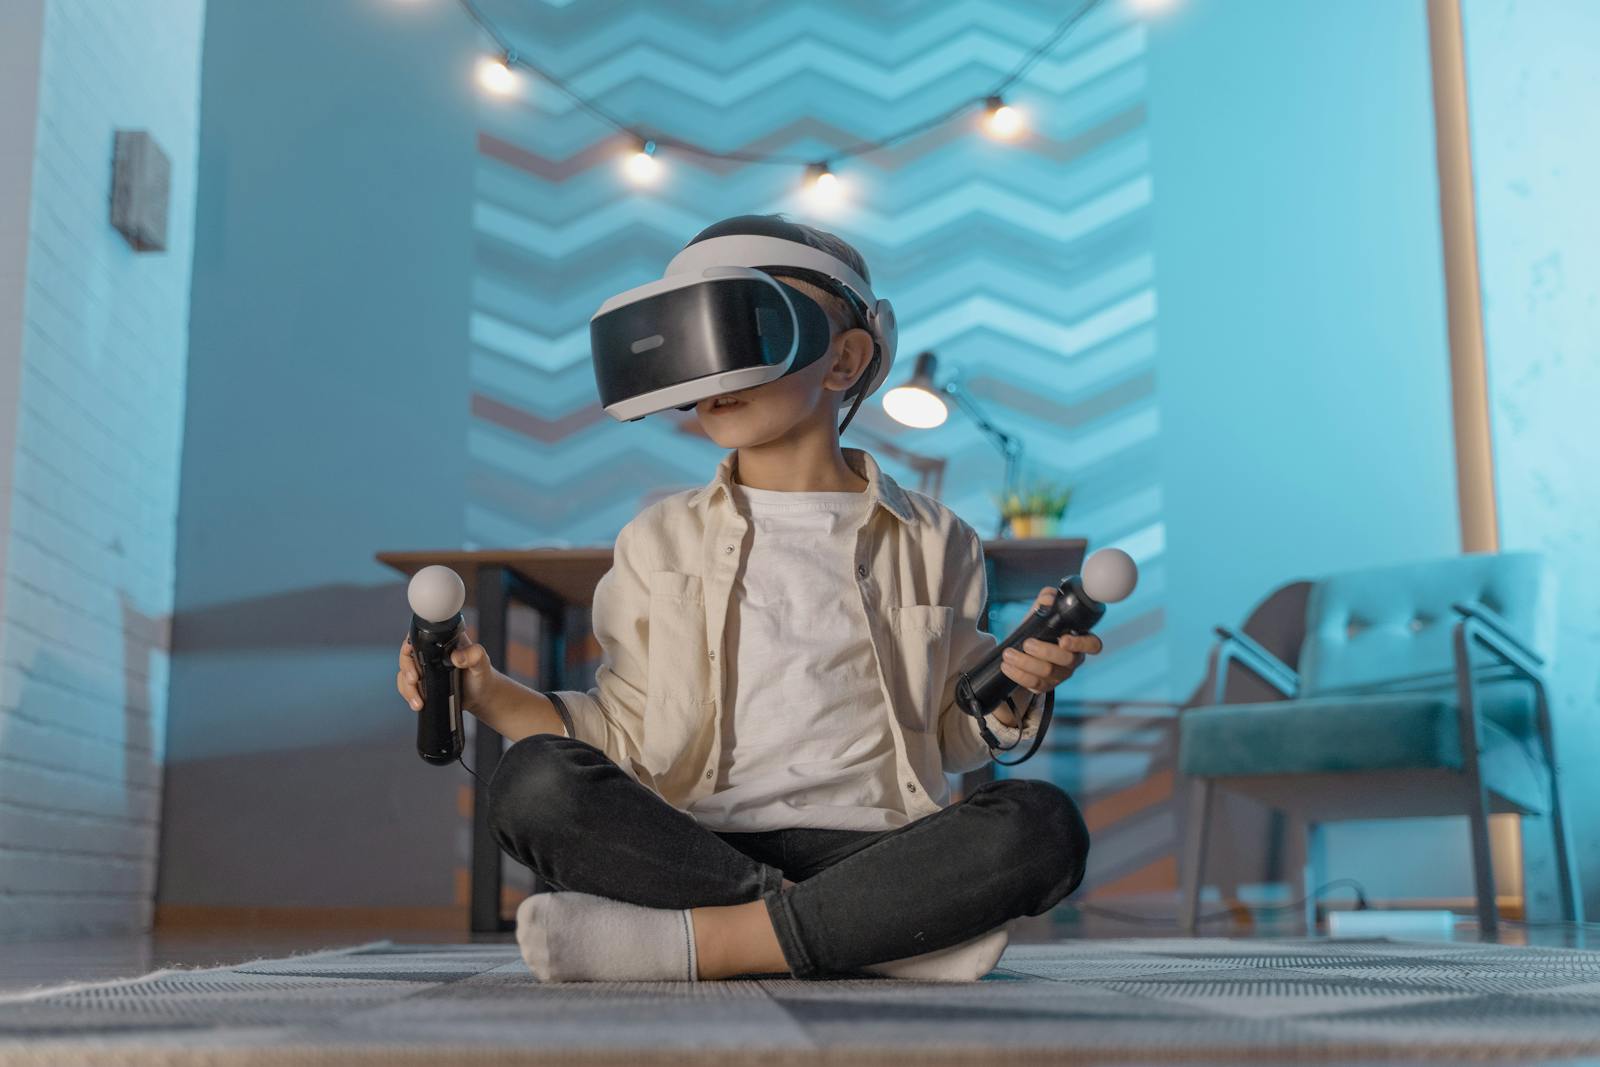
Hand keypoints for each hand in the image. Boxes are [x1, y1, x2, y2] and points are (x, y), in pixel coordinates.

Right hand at [396, 632, 498, 718]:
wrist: (481, 696)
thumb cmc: (482, 675)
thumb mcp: (482, 663)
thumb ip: (475, 655)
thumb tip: (458, 656)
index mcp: (444, 642)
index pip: (420, 636)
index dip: (411, 644)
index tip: (411, 655)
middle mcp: (431, 653)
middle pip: (407, 656)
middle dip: (407, 669)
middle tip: (414, 680)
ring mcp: (425, 669)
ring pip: (404, 673)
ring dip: (407, 688)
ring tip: (418, 700)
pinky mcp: (423, 683)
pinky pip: (407, 687)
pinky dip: (409, 695)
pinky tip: (418, 703)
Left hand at [993, 586, 1102, 726]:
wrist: (1022, 652)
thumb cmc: (1037, 632)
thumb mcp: (1040, 615)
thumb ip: (1045, 603)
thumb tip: (1049, 597)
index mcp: (1078, 640)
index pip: (1092, 644)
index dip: (1081, 644)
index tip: (1063, 640)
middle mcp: (1073, 660)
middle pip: (1067, 660)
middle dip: (1045, 651)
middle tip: (1027, 643)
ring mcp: (1060, 675)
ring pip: (1048, 672)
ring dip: (1026, 662)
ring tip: (1009, 654)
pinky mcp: (1046, 686)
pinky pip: (1034, 683)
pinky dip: (1018, 674)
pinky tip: (1007, 666)